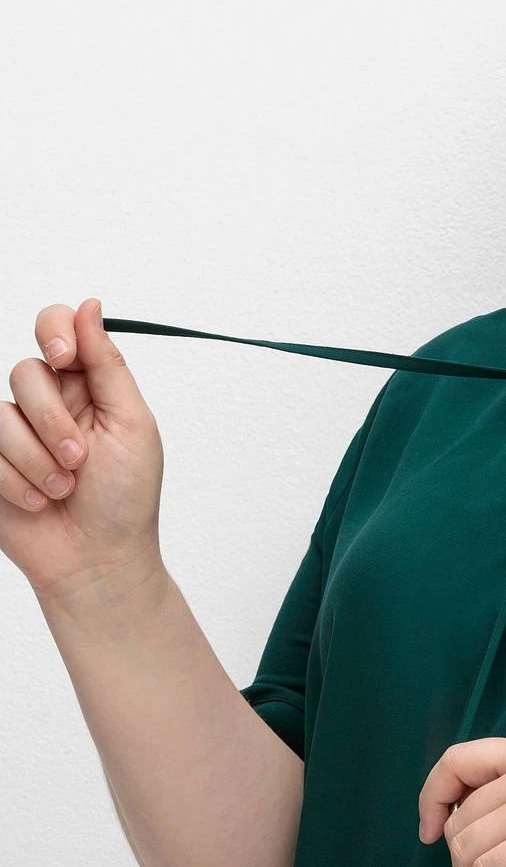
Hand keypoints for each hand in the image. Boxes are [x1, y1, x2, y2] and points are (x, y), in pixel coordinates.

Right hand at [0, 299, 165, 603]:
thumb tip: (90, 306)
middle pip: (24, 371)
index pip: (56, 327)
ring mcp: (12, 433)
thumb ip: (107, 365)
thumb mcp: (132, 425)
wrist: (98, 561)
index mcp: (86, 384)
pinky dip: (11, 479)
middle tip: (79, 458)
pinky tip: (36, 501)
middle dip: (51, 419)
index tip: (64, 359)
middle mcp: (46, 402)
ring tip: (62, 488)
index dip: (53, 332)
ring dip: (34, 458)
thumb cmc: (126, 498)